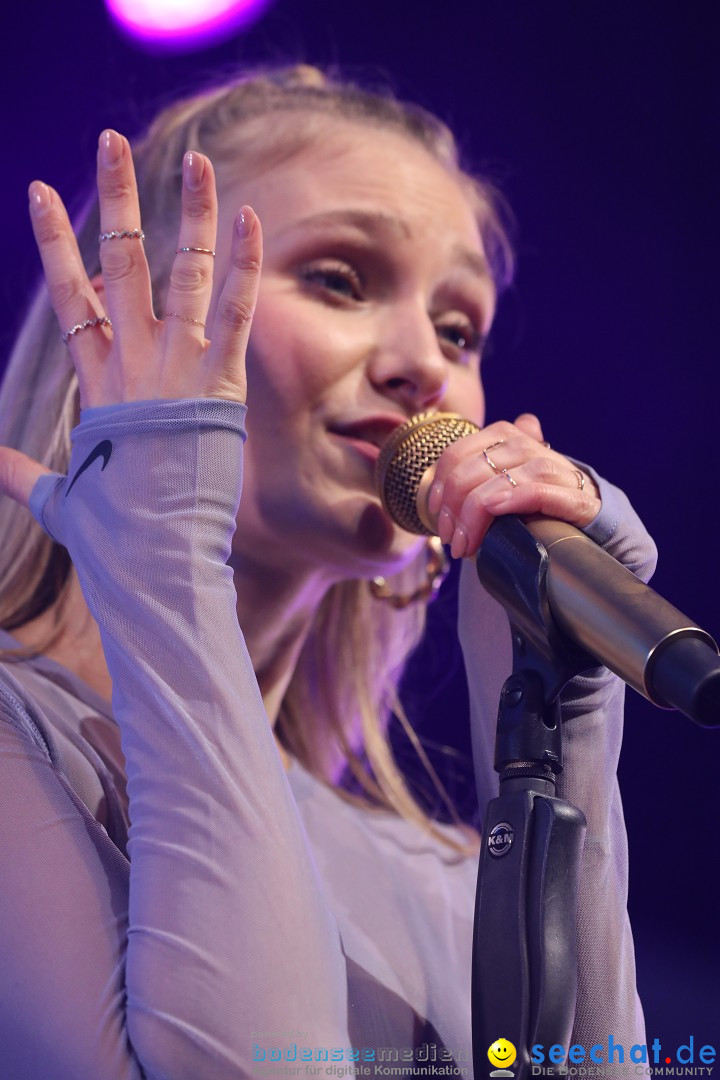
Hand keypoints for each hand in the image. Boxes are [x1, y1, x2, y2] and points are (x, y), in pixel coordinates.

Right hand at [0, 129, 261, 510]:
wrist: (152, 563)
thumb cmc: (110, 539)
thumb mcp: (58, 498)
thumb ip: (21, 471)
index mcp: (94, 383)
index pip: (71, 296)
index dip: (57, 241)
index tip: (44, 192)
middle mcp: (131, 363)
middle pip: (120, 264)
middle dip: (115, 199)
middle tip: (110, 141)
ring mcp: (175, 370)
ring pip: (182, 274)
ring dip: (191, 214)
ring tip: (199, 161)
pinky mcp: (218, 386)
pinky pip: (235, 314)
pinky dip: (244, 266)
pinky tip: (250, 217)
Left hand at [427, 412, 600, 557]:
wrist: (591, 518)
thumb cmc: (536, 505)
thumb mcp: (501, 487)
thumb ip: (472, 483)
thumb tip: (435, 497)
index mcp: (505, 436)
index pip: (457, 454)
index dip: (439, 486)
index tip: (436, 516)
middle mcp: (526, 445)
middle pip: (471, 470)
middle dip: (453, 510)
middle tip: (451, 540)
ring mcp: (551, 467)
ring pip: (498, 483)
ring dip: (473, 517)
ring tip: (465, 545)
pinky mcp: (574, 495)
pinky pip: (535, 492)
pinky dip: (510, 501)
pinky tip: (493, 515)